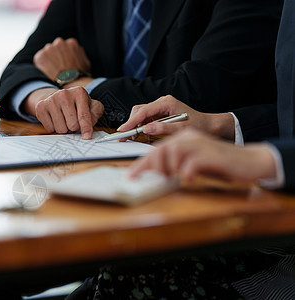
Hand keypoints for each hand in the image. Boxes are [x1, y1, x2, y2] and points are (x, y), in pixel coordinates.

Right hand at [24, 86, 103, 138]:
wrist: (56, 98)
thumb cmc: (77, 104)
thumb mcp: (90, 105)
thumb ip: (95, 113)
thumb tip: (90, 124)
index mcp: (79, 92)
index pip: (84, 115)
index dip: (86, 128)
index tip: (87, 137)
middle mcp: (64, 93)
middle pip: (72, 125)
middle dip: (74, 128)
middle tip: (73, 121)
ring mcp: (51, 100)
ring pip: (61, 129)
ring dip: (64, 129)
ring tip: (64, 120)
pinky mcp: (41, 107)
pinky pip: (50, 129)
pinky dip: (54, 128)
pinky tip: (55, 119)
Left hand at [33, 37, 90, 80]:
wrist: (72, 82)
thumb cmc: (80, 75)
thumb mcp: (86, 62)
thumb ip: (80, 54)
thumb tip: (77, 51)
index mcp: (71, 42)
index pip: (64, 47)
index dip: (63, 56)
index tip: (63, 63)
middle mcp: (60, 42)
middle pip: (54, 48)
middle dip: (55, 56)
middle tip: (57, 68)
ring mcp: (49, 48)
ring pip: (46, 53)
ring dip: (48, 61)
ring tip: (53, 72)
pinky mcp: (40, 56)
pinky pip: (39, 60)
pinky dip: (41, 66)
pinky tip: (47, 73)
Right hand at [117, 95, 234, 140]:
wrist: (209, 125)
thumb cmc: (198, 126)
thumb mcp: (182, 129)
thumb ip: (163, 128)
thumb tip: (146, 129)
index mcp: (166, 103)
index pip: (143, 111)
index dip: (131, 121)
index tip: (123, 130)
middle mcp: (162, 102)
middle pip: (139, 110)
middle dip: (131, 123)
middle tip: (125, 136)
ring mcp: (161, 107)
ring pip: (141, 114)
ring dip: (136, 126)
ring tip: (133, 137)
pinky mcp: (160, 113)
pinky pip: (146, 119)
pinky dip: (142, 127)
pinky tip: (143, 135)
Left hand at [129, 129, 276, 182]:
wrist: (249, 161)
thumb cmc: (219, 164)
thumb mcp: (192, 162)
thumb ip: (174, 163)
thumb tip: (155, 172)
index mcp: (182, 137)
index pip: (156, 149)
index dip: (141, 164)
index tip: (131, 177)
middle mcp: (189, 138)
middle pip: (160, 150)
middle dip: (153, 168)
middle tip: (160, 178)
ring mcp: (199, 145)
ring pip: (172, 154)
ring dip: (170, 170)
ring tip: (177, 176)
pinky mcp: (210, 155)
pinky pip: (189, 164)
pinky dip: (186, 174)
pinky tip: (190, 178)